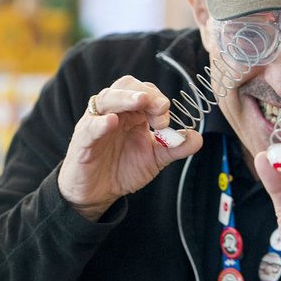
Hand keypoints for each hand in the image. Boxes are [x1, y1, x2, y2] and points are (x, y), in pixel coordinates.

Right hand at [58, 76, 201, 220]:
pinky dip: (100, 122)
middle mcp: (113, 112)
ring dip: (125, 98)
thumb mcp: (154, 159)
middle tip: (161, 107)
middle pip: (125, 85)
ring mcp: (96, 123)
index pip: (145, 92)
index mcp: (132, 113)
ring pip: (106, 98)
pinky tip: (111, 122)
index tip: (166, 120)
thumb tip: (197, 137)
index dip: (159, 100)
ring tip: (141, 101)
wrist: (98, 194)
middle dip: (145, 92)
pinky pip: (90, 127)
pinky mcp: (83, 140)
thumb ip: (175, 147)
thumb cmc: (122, 169)